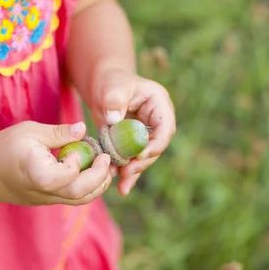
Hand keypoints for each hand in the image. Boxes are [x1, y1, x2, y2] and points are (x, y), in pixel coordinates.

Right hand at [0, 121, 111, 205]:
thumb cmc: (4, 147)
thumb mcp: (30, 131)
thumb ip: (58, 133)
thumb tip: (82, 128)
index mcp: (34, 172)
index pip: (62, 178)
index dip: (75, 165)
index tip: (77, 149)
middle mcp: (42, 190)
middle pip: (77, 194)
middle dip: (98, 177)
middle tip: (106, 159)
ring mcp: (47, 199)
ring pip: (79, 201)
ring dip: (98, 186)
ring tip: (105, 167)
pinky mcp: (50, 200)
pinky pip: (74, 199)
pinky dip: (89, 188)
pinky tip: (94, 172)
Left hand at [90, 68, 175, 195]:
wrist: (103, 86)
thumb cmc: (110, 81)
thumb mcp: (112, 86)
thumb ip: (114, 100)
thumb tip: (114, 120)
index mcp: (159, 105)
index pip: (165, 129)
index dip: (155, 144)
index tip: (139, 155)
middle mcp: (157, 122)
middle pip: (156, 147)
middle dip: (142, 162)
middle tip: (126, 172)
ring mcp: (147, 134)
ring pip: (144, 158)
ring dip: (133, 171)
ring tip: (120, 183)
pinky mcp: (134, 145)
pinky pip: (134, 161)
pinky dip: (128, 174)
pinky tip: (122, 188)